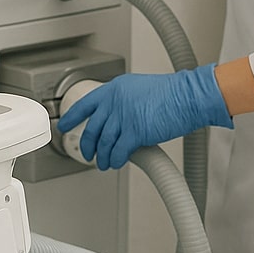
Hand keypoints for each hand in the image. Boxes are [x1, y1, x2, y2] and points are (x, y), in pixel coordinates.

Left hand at [56, 67, 232, 170]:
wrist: (189, 96)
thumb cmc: (172, 93)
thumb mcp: (140, 89)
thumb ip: (124, 102)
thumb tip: (117, 119)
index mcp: (114, 89)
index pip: (85, 104)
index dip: (72, 117)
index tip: (64, 124)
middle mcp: (115, 101)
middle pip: (92, 128)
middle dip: (87, 145)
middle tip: (86, 153)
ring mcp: (123, 117)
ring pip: (103, 142)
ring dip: (102, 156)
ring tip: (103, 163)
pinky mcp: (135, 132)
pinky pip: (118, 151)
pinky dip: (115, 159)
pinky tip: (116, 163)